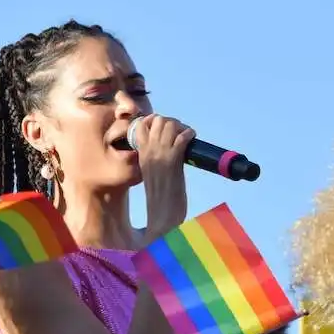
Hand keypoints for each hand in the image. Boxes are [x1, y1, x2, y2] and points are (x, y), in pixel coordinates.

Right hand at [135, 114, 195, 240]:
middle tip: (180, 132)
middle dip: (172, 121)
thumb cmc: (159, 198)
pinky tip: (193, 138)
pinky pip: (182, 137)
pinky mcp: (173, 160)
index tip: (166, 127)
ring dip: (181, 126)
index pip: (141, 125)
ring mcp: (160, 155)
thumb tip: (167, 151)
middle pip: (158, 120)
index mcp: (141, 154)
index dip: (155, 120)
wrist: (162, 214)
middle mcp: (149, 151)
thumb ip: (154, 160)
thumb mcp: (151, 173)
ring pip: (169, 125)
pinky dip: (189, 134)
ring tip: (187, 135)